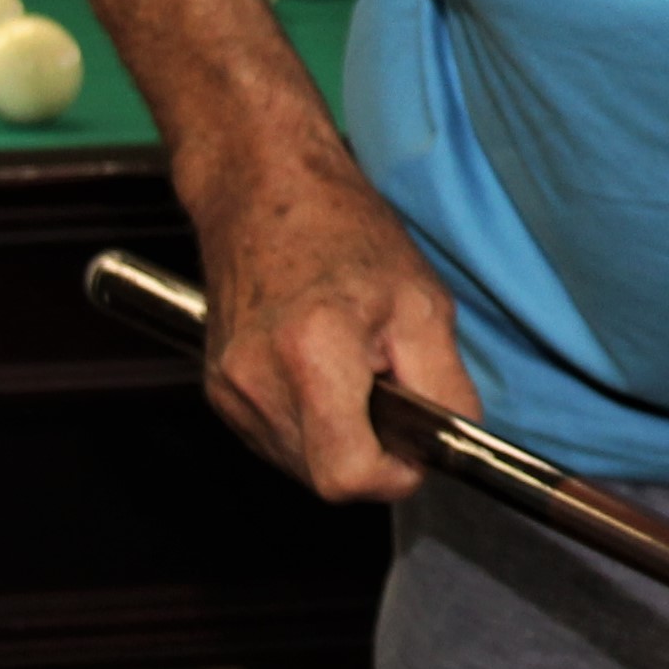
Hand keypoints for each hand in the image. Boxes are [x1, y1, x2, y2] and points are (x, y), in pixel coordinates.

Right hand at [184, 142, 479, 504]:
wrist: (263, 191)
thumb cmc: (343, 231)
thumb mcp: (424, 305)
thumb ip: (445, 389)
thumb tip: (450, 445)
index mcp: (313, 355)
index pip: (349, 477)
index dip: (392, 474)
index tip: (411, 445)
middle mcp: (258, 379)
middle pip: (325, 478)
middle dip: (368, 452)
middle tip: (385, 390)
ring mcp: (230, 389)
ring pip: (300, 465)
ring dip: (337, 439)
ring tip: (349, 372)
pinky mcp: (218, 391)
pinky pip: (277, 440)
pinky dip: (308, 424)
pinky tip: (319, 374)